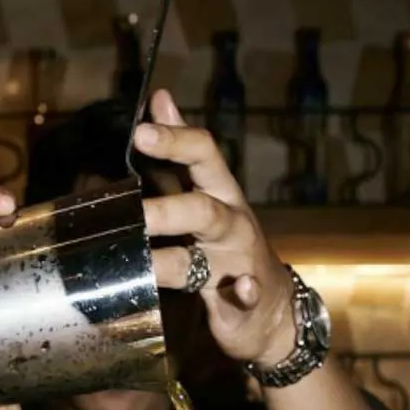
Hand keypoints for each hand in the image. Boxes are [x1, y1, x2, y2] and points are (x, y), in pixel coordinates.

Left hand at [135, 90, 296, 370]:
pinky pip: (248, 296)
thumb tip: (159, 100)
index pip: (202, 156)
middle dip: (168, 209)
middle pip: (203, 208)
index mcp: (219, 195)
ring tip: (148, 259)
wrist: (273, 310)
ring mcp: (238, 263)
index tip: (140, 132)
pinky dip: (246, 293)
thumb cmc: (228, 249)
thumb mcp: (207, 195)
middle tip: (136, 214)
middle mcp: (231, 225)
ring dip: (177, 258)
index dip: (174, 141)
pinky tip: (242, 290)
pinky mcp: (244, 303)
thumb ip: (181, 154)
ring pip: (213, 254)